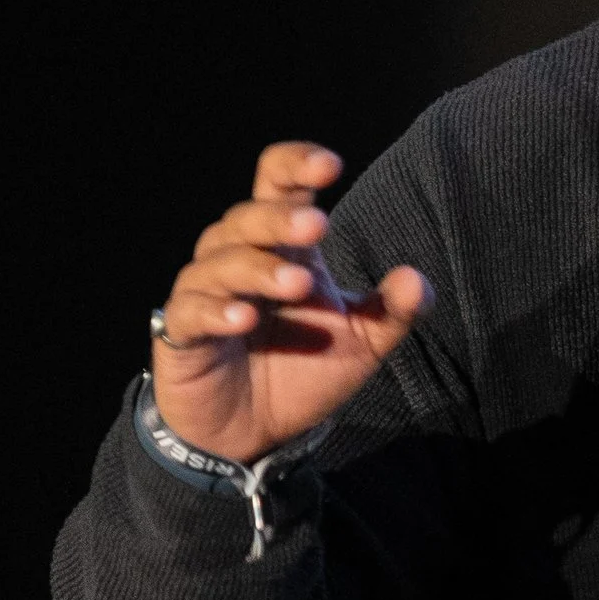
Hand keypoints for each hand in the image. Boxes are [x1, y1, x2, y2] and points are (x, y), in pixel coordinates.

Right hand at [149, 144, 428, 462]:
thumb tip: (418, 279)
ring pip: (219, 261)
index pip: (279, 184)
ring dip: (258, 268)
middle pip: (247, 217)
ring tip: (297, 285)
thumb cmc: (301, 372)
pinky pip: (190, 312)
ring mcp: (205, 293)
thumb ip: (393, 312)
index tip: (331, 165)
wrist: (254, 434)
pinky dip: (216, 311)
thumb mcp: (361, 344)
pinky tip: (243, 317)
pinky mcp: (180, 333)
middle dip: (280, 218)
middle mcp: (239, 259)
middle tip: (318, 226)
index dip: (297, 164)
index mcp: (282, 247)